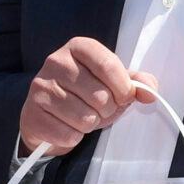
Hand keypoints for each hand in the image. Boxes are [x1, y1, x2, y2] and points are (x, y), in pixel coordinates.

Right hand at [21, 38, 156, 155]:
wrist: (46, 116)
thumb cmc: (83, 96)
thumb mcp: (111, 84)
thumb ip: (134, 83)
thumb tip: (150, 92)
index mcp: (78, 47)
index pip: (109, 65)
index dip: (123, 88)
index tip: (124, 97)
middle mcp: (56, 61)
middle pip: (100, 95)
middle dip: (107, 110)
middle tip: (98, 109)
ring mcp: (41, 86)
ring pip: (85, 117)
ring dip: (91, 124)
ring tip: (82, 117)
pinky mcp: (33, 112)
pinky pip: (70, 134)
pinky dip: (74, 136)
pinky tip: (66, 126)